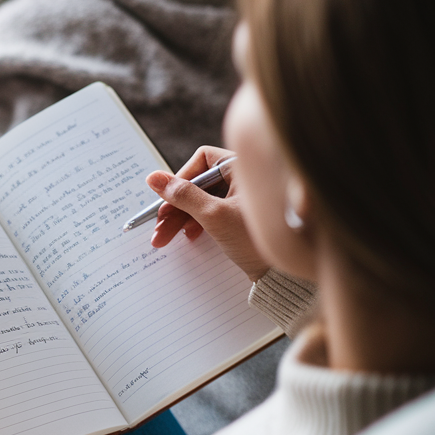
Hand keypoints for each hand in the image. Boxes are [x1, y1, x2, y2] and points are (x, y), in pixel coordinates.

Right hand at [146, 145, 269, 281]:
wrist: (281, 274)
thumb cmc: (256, 239)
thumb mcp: (214, 215)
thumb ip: (182, 195)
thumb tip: (153, 178)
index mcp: (243, 169)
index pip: (202, 160)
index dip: (181, 178)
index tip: (169, 200)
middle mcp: (243, 179)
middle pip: (198, 183)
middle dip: (175, 206)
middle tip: (159, 227)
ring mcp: (242, 198)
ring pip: (202, 200)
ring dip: (181, 218)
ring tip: (164, 238)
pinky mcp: (240, 216)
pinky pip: (211, 212)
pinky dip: (196, 223)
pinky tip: (189, 236)